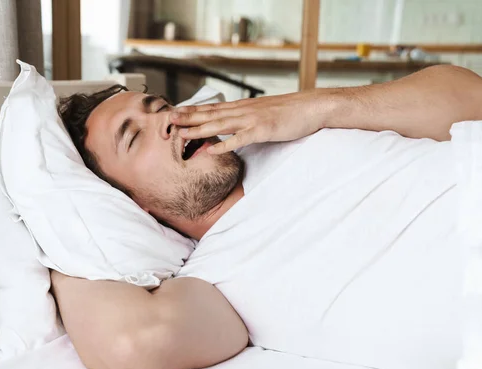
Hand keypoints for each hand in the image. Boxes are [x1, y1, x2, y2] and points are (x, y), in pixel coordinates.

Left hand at [170, 90, 327, 153]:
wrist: (313, 107)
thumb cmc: (291, 112)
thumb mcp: (265, 114)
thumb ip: (249, 120)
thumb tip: (237, 128)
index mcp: (244, 107)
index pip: (214, 108)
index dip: (194, 110)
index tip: (176, 112)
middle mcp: (244, 110)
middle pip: (211, 114)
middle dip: (189, 117)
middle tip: (168, 119)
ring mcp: (252, 119)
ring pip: (220, 124)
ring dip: (199, 129)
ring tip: (181, 133)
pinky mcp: (263, 129)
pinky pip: (240, 138)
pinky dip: (225, 144)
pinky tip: (211, 149)